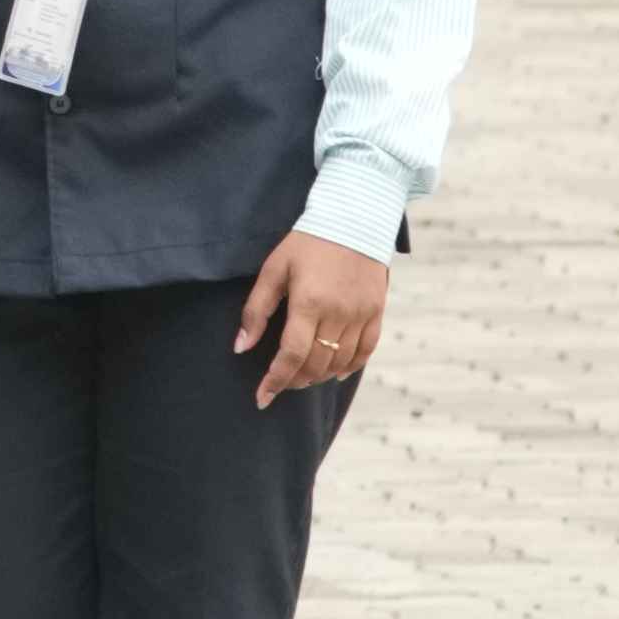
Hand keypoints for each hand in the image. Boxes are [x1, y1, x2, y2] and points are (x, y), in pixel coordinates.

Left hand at [235, 229, 390, 403]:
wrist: (354, 219)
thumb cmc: (306, 243)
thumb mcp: (274, 270)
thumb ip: (256, 310)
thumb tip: (241, 347)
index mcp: (309, 302)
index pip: (291, 354)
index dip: (275, 380)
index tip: (262, 398)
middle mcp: (338, 312)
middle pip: (316, 363)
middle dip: (295, 380)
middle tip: (280, 383)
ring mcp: (361, 314)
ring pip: (340, 362)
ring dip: (319, 376)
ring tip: (302, 377)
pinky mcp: (377, 311)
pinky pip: (366, 350)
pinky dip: (350, 367)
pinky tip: (334, 372)